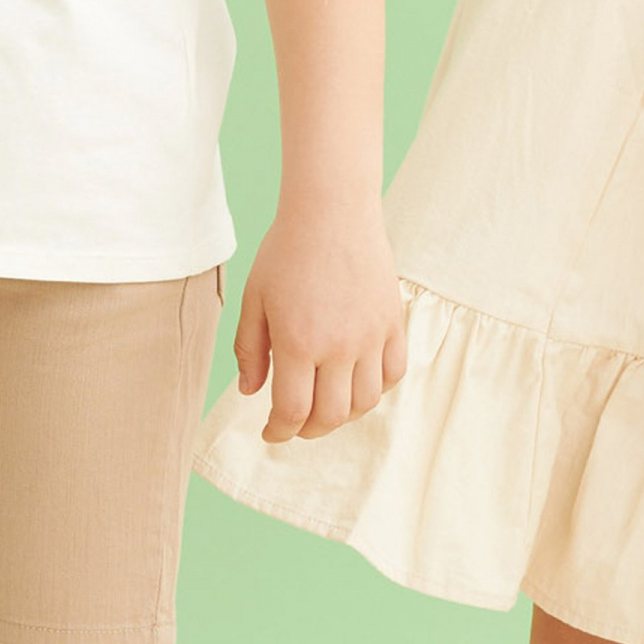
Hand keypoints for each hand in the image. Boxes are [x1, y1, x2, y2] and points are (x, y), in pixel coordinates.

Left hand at [235, 198, 407, 442]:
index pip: (292, 411)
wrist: (332, 211)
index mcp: (297, 342)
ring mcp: (371, 336)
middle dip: (308, 429)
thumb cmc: (286, 251)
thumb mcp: (254, 299)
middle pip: (330, 416)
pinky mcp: (392, 322)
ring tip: (326, 404)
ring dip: (343, 414)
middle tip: (296, 424)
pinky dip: (377, 388)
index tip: (272, 432)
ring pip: (365, 401)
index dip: (279, 431)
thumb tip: (250, 392)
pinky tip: (357, 380)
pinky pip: (393, 373)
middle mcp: (338, 346)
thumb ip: (249, 350)